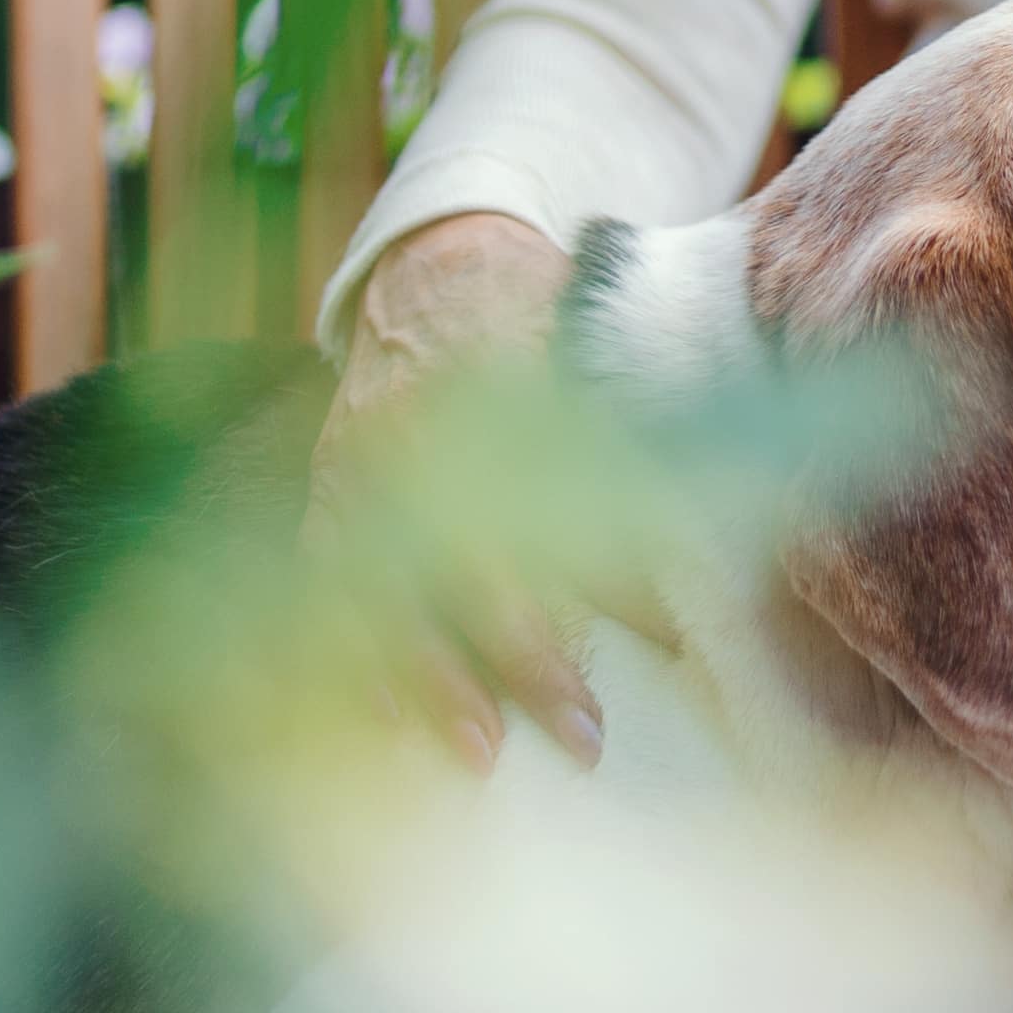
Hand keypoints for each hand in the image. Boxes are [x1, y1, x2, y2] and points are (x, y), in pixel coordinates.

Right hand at [310, 210, 653, 770]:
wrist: (434, 261)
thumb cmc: (537, 315)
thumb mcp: (589, 354)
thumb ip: (630, 445)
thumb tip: (682, 566)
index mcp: (498, 389)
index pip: (566, 505)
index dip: (620, 582)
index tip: (672, 646)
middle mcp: (423, 433)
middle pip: (475, 564)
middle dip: (530, 657)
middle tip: (585, 736)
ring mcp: (363, 464)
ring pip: (394, 586)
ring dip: (438, 676)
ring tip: (482, 751)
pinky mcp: (329, 486)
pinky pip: (329, 580)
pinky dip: (356, 647)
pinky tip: (385, 714)